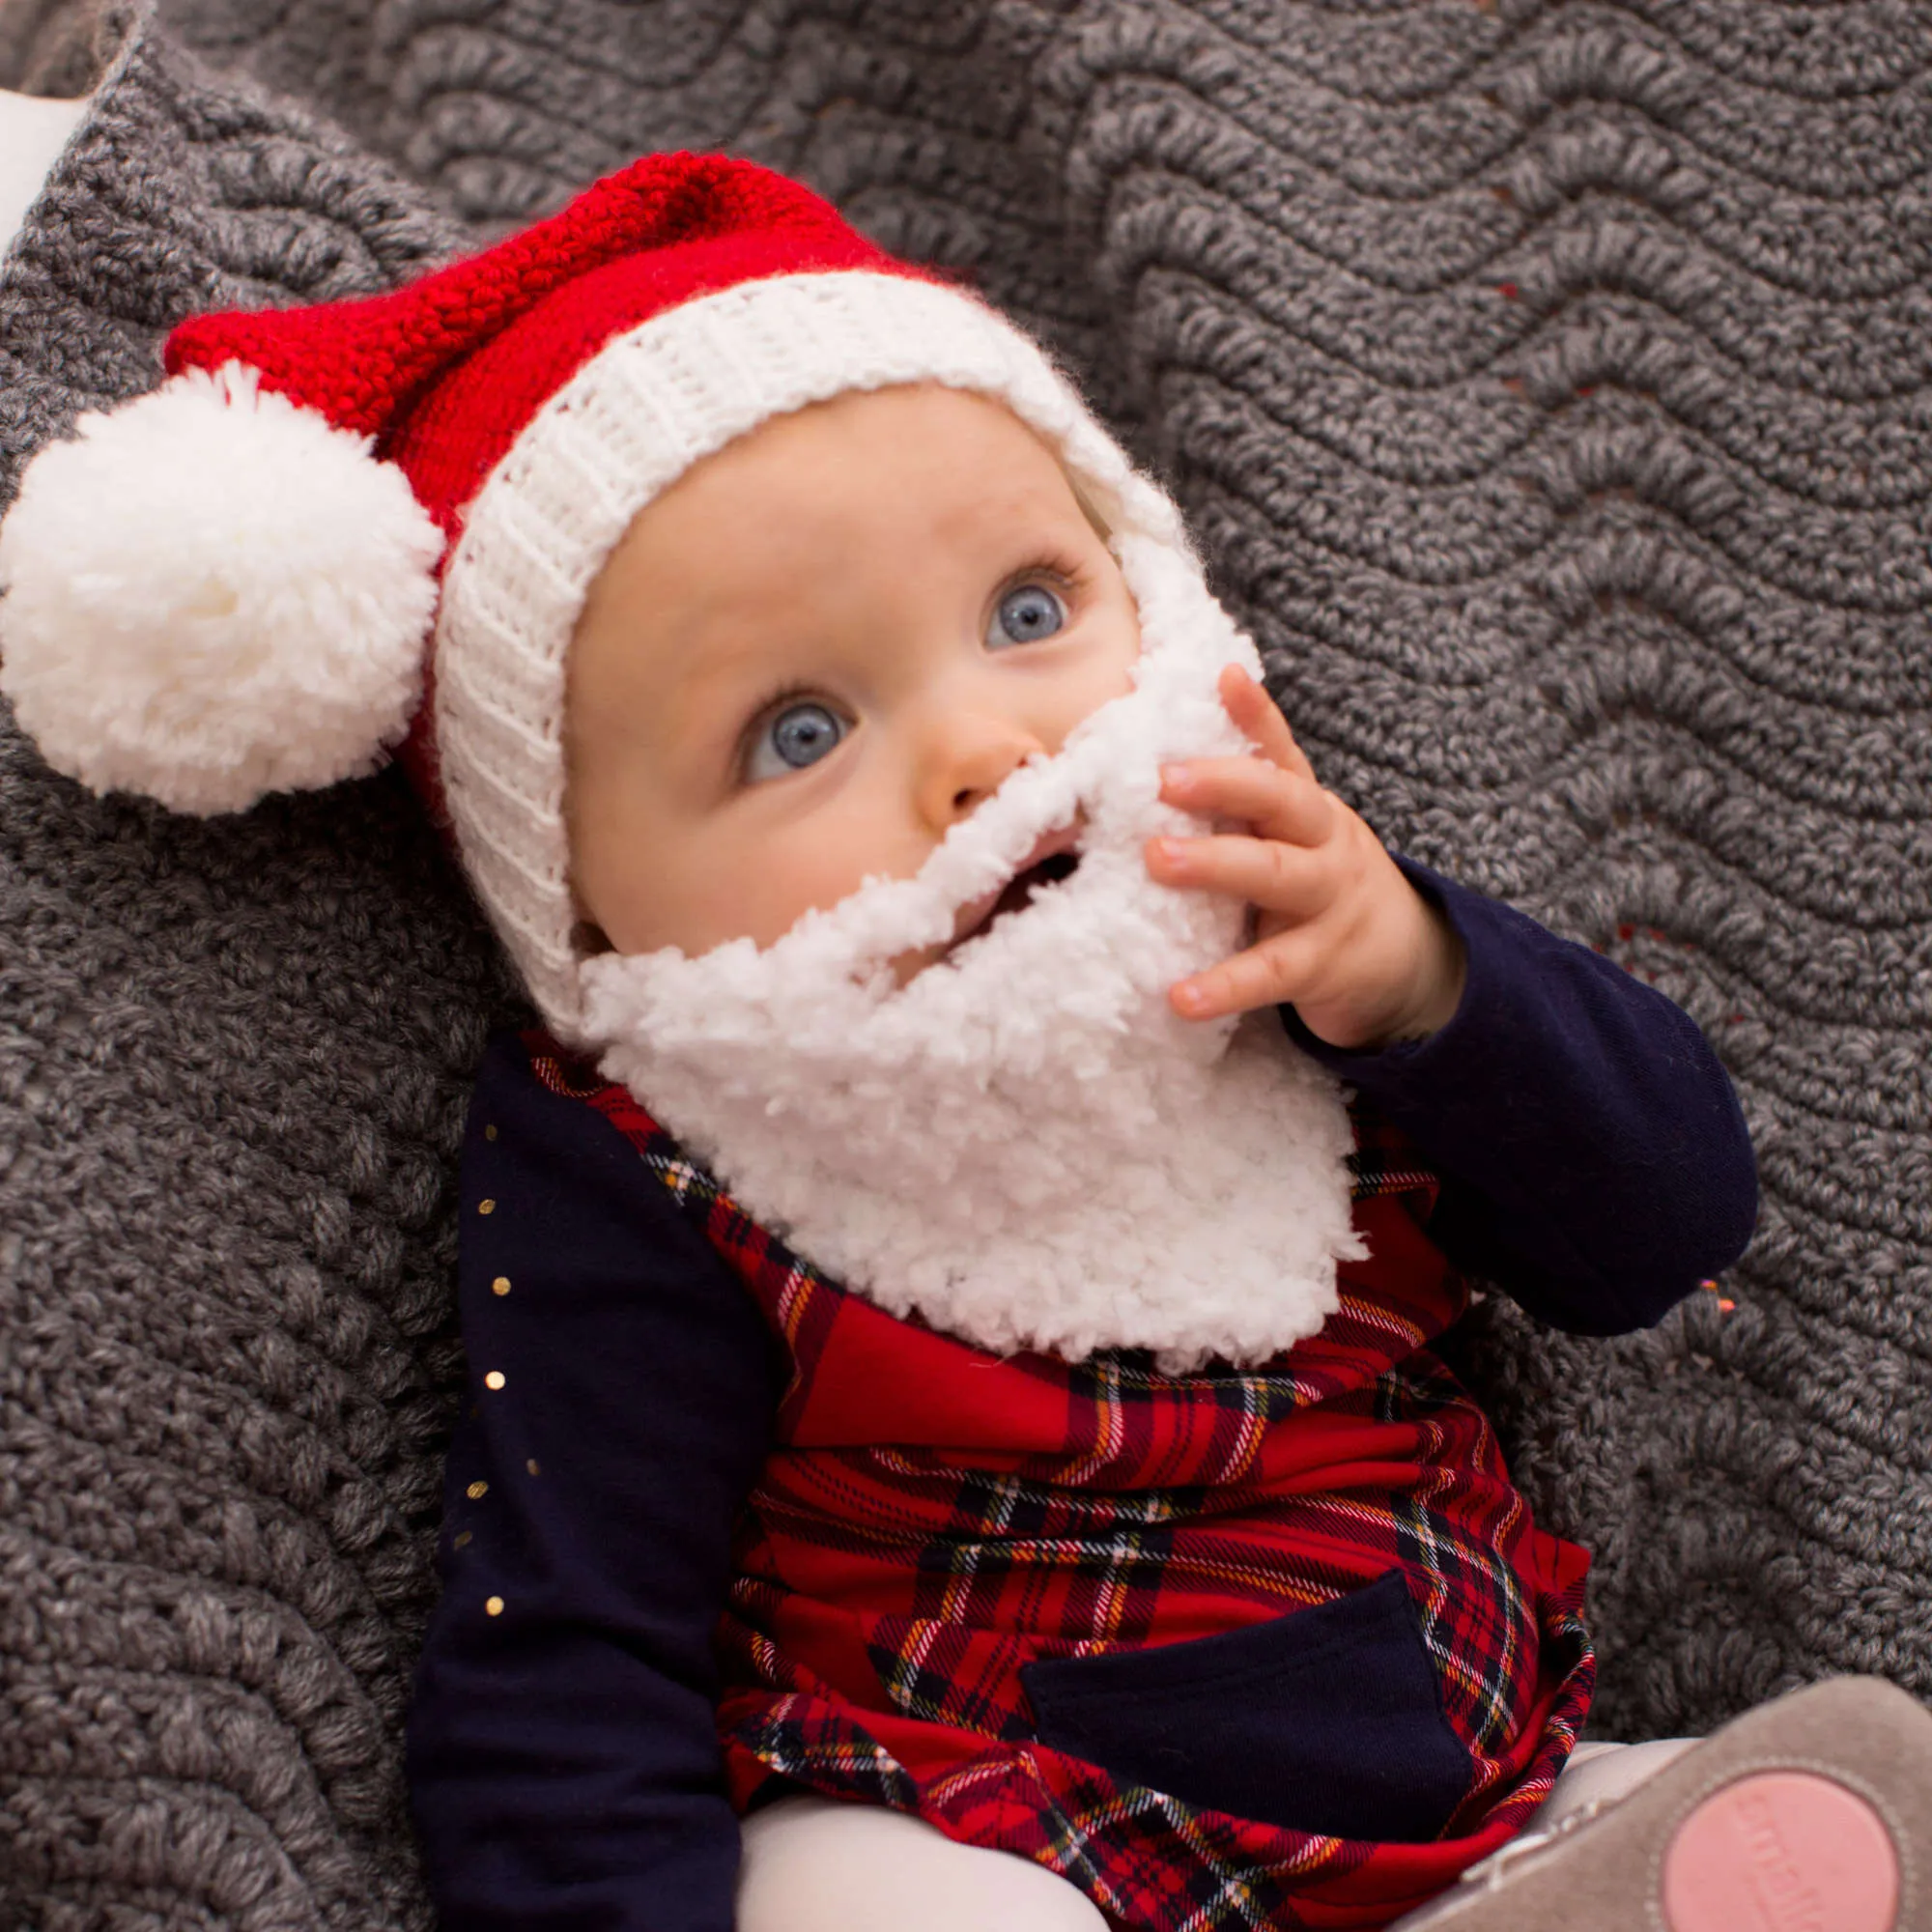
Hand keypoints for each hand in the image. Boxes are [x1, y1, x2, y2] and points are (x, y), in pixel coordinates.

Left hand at [1147, 665, 1466, 1049]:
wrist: (1405, 964)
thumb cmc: (1319, 892)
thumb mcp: (1291, 842)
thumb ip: (1238, 813)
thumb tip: (1148, 773)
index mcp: (1307, 808)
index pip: (1280, 752)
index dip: (1255, 713)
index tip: (1223, 676)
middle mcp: (1325, 844)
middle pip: (1281, 801)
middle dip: (1223, 784)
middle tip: (1163, 779)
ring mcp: (1328, 902)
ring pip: (1276, 875)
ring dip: (1216, 866)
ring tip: (1157, 861)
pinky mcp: (1322, 964)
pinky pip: (1269, 973)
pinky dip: (1224, 985)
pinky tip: (1180, 997)